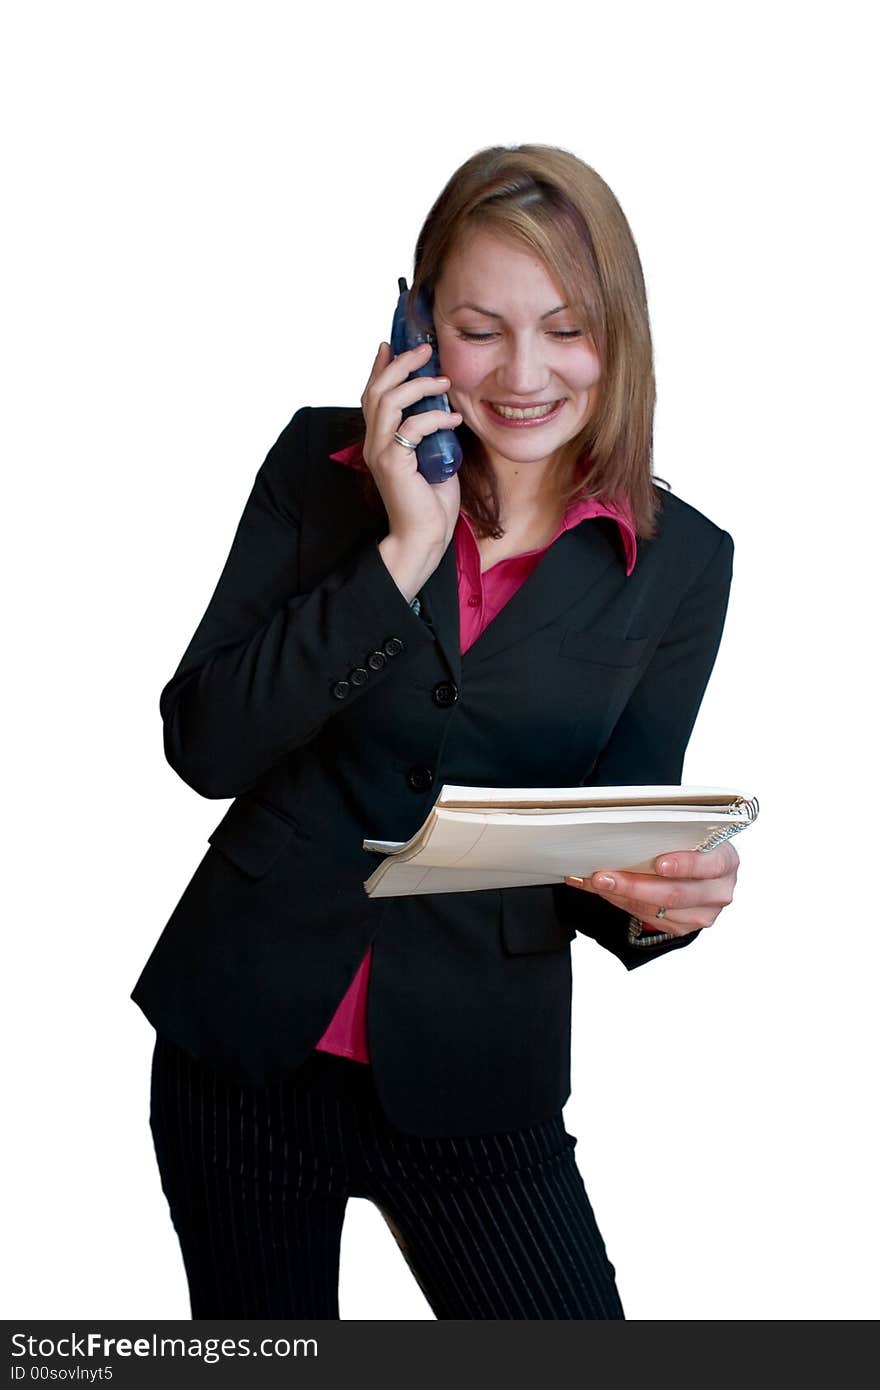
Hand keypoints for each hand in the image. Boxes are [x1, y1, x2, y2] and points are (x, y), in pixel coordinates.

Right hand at [361, 341, 461, 555]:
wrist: (424, 535)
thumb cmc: (431, 500)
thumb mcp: (432, 455)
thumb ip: (428, 431)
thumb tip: (442, 404)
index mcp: (379, 440)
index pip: (372, 395)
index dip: (380, 368)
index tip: (393, 346)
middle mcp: (373, 443)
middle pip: (377, 390)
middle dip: (401, 365)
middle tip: (424, 352)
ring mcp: (381, 452)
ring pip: (389, 401)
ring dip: (419, 386)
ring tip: (444, 381)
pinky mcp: (393, 463)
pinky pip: (413, 427)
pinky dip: (436, 417)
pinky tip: (454, 418)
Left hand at [563, 841, 739, 936]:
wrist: (700, 872)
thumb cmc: (692, 846)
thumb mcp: (691, 835)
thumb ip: (669, 832)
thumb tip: (618, 826)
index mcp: (726, 861)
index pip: (709, 865)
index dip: (685, 865)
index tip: (659, 863)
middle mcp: (718, 891)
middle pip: (675, 894)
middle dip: (633, 885)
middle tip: (603, 876)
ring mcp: (703, 914)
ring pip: (656, 910)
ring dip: (620, 895)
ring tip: (594, 882)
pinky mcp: (683, 927)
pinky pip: (648, 918)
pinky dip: (622, 903)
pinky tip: (605, 891)